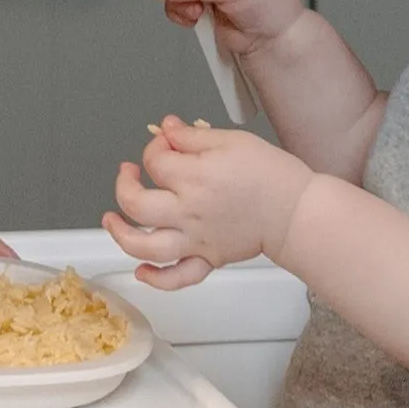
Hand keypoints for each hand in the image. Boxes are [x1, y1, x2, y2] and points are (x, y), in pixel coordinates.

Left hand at [103, 116, 314, 287]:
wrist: (297, 210)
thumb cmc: (271, 174)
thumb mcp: (231, 140)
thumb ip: (192, 136)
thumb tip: (168, 129)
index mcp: (192, 177)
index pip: (155, 160)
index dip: (155, 147)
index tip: (166, 143)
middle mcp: (187, 211)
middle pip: (136, 204)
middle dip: (124, 185)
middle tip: (129, 174)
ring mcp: (195, 239)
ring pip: (145, 245)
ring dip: (121, 234)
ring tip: (111, 220)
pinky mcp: (207, 259)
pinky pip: (177, 277)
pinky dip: (156, 278)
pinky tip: (142, 271)